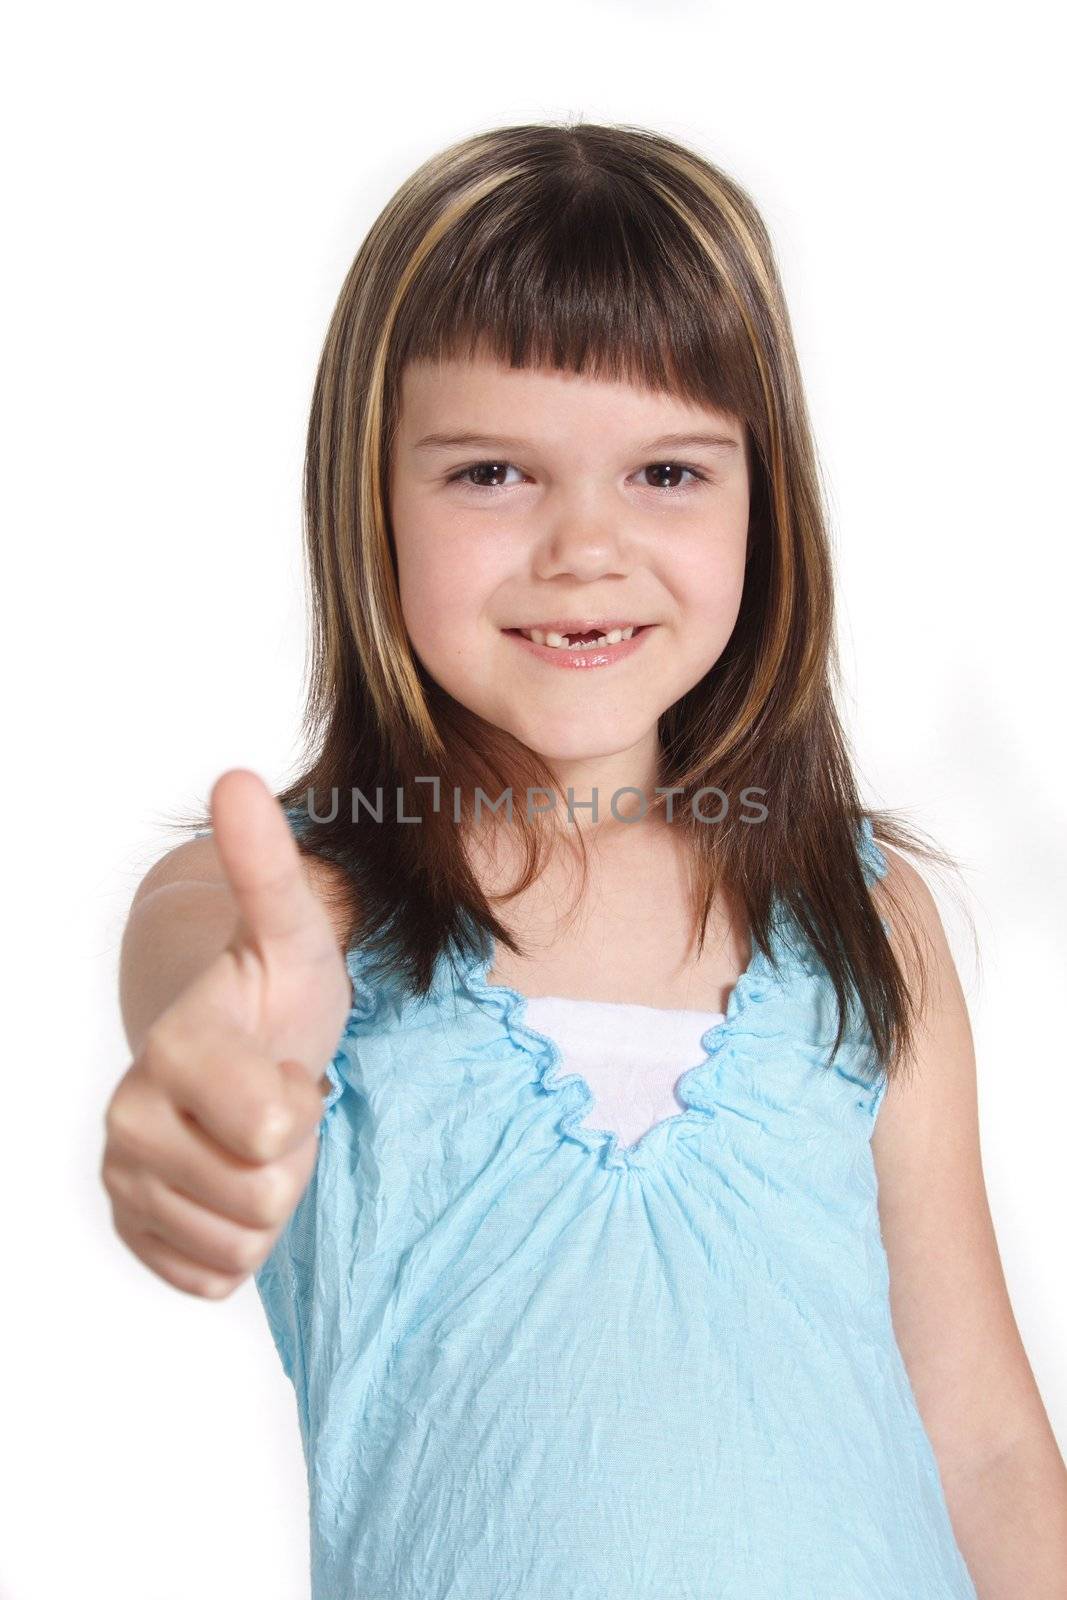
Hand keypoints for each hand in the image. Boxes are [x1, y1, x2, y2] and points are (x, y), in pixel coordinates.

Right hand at [102, 769, 352, 1298]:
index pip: (269, 1132)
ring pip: (239, 1241)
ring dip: (267, 1199)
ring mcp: (124, 1179)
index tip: (285, 1066)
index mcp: (176, 1046)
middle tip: (275, 1103)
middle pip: (262, 1197)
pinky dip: (238, 1240)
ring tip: (253, 1136)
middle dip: (289, 1158)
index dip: (299, 1111)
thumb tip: (236, 776)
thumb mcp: (293, 932)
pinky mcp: (133, 1230)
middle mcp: (130, 1117)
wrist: (235, 1045)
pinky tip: (227, 1177)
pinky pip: (211, 1276)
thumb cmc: (276, 992)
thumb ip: (268, 868)